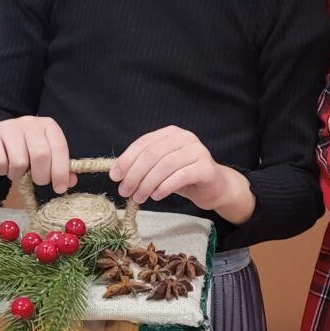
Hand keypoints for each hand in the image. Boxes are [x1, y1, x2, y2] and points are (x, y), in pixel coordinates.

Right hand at [0, 116, 74, 193]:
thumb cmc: (23, 149)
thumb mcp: (44, 155)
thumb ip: (58, 167)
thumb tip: (70, 182)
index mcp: (48, 125)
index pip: (59, 148)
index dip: (61, 171)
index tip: (60, 188)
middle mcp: (30, 123)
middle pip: (41, 155)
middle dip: (41, 176)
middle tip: (37, 181)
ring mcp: (8, 127)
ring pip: (19, 162)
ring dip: (18, 175)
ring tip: (17, 171)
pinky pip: (0, 163)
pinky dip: (2, 171)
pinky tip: (3, 166)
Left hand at [110, 126, 254, 222]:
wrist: (215, 187)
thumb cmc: (184, 177)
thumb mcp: (160, 168)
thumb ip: (143, 166)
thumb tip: (117, 174)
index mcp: (170, 133)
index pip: (143, 143)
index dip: (126, 160)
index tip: (115, 177)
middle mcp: (185, 137)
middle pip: (152, 154)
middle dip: (135, 174)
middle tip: (125, 191)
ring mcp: (198, 151)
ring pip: (165, 166)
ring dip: (147, 184)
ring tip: (138, 197)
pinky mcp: (206, 167)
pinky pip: (180, 176)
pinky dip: (164, 187)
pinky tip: (156, 196)